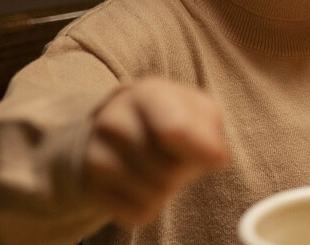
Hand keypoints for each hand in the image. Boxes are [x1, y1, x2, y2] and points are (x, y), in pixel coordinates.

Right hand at [82, 78, 230, 226]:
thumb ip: (210, 128)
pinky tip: (141, 184)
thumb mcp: (196, 109)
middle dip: (186, 172)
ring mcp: (95, 154)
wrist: (115, 130)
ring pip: (154, 195)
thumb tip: (218, 158)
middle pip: (170, 171)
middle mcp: (113, 121)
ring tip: (159, 168)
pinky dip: (150, 206)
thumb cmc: (168, 117)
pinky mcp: (90, 187)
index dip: (202, 150)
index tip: (219, 159)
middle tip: (179, 158)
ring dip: (168, 190)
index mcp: (146, 94)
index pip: (174, 129)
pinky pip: (137, 213)